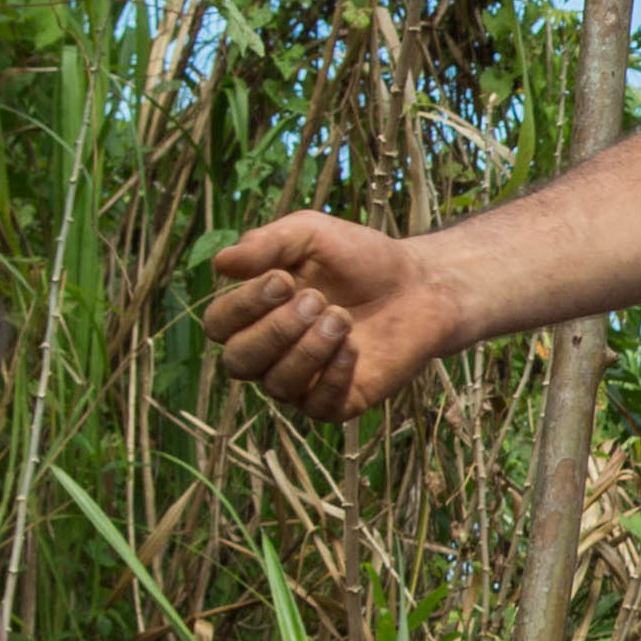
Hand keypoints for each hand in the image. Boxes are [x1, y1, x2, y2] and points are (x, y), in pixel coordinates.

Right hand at [202, 211, 466, 419]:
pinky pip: (317, 406)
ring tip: (342, 317)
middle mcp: (270, 352)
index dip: (243, 306)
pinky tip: (354, 347)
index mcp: (254, 314)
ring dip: (308, 349)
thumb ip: (267, 243)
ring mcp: (302, 381)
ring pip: (277, 385)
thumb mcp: (312, 234)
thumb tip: (221, 263)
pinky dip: (333, 376)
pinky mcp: (338, 402)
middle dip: (275, 331)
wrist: (421, 285)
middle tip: (317, 299)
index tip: (283, 279)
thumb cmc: (360, 258)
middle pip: (239, 362)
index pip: (219, 325)